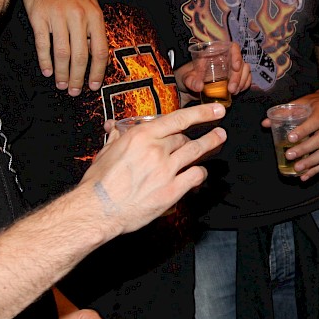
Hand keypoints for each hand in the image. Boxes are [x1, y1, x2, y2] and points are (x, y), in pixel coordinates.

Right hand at [21, 0, 108, 94]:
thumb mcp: (89, 4)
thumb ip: (93, 28)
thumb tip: (95, 57)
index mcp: (94, 15)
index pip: (99, 50)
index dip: (97, 71)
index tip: (93, 86)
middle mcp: (78, 16)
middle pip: (80, 56)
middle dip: (78, 78)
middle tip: (74, 91)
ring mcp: (58, 16)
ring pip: (62, 53)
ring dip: (63, 74)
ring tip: (62, 85)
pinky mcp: (39, 16)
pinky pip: (43, 44)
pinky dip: (45, 61)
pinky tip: (48, 71)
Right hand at [82, 103, 226, 233]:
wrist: (99, 209)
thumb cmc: (99, 183)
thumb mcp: (105, 152)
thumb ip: (116, 139)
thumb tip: (115, 129)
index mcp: (141, 136)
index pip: (178, 119)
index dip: (201, 113)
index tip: (215, 109)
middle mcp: (156, 150)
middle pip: (185, 138)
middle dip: (197, 137)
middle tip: (212, 134)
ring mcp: (166, 170)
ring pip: (196, 152)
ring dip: (211, 144)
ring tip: (219, 138)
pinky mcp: (171, 191)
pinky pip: (195, 176)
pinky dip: (200, 172)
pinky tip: (201, 172)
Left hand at [177, 41, 251, 99]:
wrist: (190, 87)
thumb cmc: (189, 76)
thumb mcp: (187, 77)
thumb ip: (191, 81)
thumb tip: (199, 86)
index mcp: (217, 52)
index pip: (233, 48)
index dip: (237, 56)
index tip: (235, 67)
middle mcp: (226, 59)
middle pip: (240, 63)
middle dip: (238, 77)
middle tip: (232, 89)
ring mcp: (232, 69)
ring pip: (245, 71)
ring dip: (242, 82)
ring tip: (233, 92)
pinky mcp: (235, 78)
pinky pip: (246, 80)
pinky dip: (243, 86)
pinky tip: (237, 92)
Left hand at [261, 89, 318, 180]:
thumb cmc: (313, 104)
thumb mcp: (300, 102)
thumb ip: (283, 112)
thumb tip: (265, 123)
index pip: (316, 121)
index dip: (304, 130)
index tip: (290, 138)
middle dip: (305, 149)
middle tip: (289, 156)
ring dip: (312, 163)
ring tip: (297, 168)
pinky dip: (317, 169)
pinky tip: (305, 175)